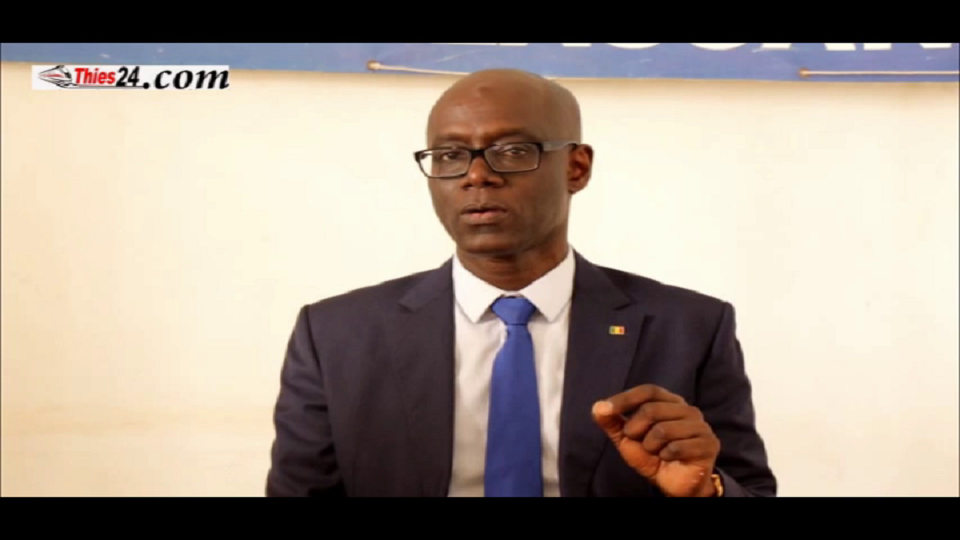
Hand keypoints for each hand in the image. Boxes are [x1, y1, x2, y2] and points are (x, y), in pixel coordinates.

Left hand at [592, 384, 720, 496]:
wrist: (674, 484)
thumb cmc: (653, 456)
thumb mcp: (627, 439)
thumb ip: (612, 422)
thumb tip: (597, 407)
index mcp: (670, 402)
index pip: (648, 391)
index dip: (626, 398)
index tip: (606, 409)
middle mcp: (688, 409)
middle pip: (652, 409)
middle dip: (636, 429)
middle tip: (638, 442)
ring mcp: (701, 426)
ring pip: (663, 430)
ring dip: (651, 446)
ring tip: (656, 452)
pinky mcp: (709, 444)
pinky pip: (676, 447)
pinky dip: (666, 456)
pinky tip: (669, 458)